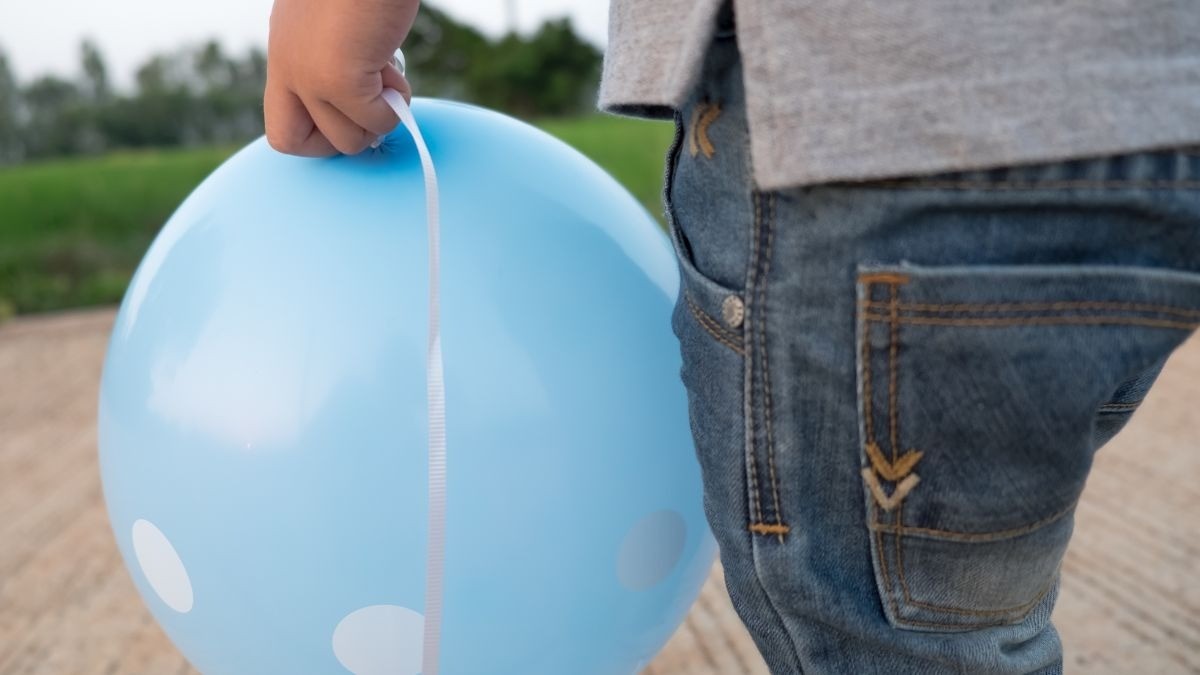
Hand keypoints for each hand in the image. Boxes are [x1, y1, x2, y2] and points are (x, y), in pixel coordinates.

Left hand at [264, 0, 418, 155]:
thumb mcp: (334, 25)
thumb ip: (335, 58)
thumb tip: (369, 98)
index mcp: (284, 53)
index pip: (279, 126)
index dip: (316, 135)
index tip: (348, 113)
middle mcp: (288, 68)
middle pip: (292, 143)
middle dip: (338, 140)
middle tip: (366, 110)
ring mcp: (310, 78)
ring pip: (346, 140)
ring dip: (378, 119)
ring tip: (386, 75)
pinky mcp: (341, 80)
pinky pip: (377, 121)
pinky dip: (396, 105)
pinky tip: (393, 66)